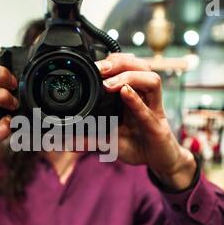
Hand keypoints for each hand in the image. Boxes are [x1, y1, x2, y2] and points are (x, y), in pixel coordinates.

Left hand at [96, 53, 196, 189]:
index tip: (92, 65)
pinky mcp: (158, 126)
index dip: (110, 62)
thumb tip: (65, 142)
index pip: (125, 68)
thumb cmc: (137, 146)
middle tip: (101, 68)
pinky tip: (125, 93)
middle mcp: (144, 98)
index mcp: (132, 96)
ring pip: (151, 80)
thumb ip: (88, 140)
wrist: (158, 163)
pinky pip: (148, 110)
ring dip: (129, 76)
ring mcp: (153, 110)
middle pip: (140, 66)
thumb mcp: (108, 142)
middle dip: (120, 62)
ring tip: (110, 82)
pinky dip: (136, 100)